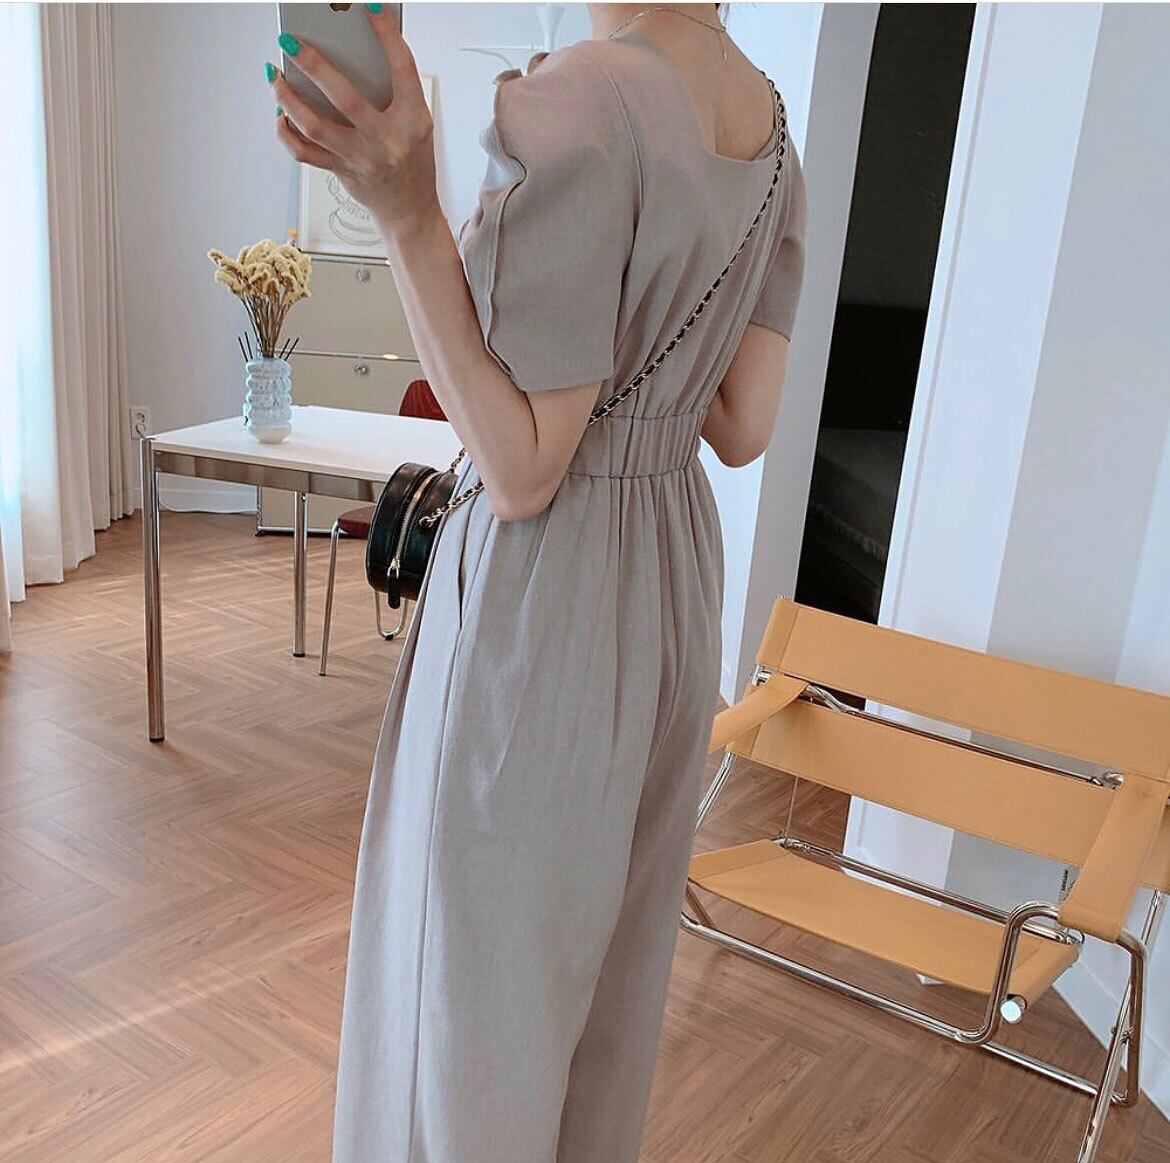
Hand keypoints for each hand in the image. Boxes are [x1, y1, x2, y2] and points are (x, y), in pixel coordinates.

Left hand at [269, 7, 438, 238]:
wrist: (410, 209)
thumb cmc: (412, 160)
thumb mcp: (416, 122)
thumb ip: (394, 91)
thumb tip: (354, 53)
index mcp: (412, 122)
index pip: (402, 70)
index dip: (387, 36)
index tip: (369, 7)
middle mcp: (386, 141)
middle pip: (345, 99)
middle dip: (314, 66)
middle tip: (291, 42)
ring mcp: (361, 159)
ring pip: (314, 126)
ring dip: (288, 98)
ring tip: (275, 75)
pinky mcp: (341, 171)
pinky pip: (304, 152)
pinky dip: (285, 131)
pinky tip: (279, 113)